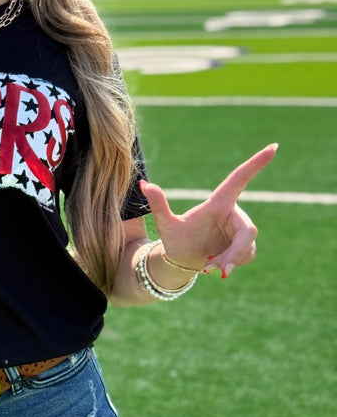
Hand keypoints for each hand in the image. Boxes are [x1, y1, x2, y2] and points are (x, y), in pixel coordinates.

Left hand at [138, 143, 277, 277]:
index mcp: (218, 202)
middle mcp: (233, 213)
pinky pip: (247, 256)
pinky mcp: (246, 245)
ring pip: (247, 247)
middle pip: (248, 231)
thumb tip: (143, 184)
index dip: (256, 163)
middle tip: (218, 270)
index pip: (239, 179)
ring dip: (228, 260)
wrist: (182, 260)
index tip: (274, 146)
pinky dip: (232, 264)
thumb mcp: (166, 224)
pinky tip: (217, 265)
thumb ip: (158, 205)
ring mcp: (241, 229)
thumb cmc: (175, 239)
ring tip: (208, 265)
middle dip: (235, 252)